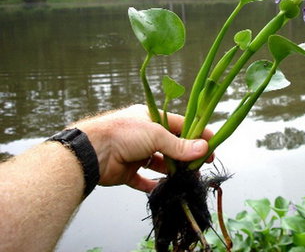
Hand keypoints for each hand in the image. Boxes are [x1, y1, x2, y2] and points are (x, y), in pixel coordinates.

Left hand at [72, 104, 212, 192]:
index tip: (211, 144)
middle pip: (171, 145)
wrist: (91, 152)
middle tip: (202, 165)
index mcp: (150, 118)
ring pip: (160, 163)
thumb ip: (179, 144)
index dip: (196, 134)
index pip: (180, 125)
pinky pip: (143, 179)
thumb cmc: (122, 134)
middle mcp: (144, 134)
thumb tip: (203, 148)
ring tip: (188, 178)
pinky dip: (153, 184)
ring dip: (173, 170)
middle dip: (186, 155)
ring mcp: (135, 153)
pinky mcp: (127, 171)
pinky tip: (164, 187)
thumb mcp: (155, 134)